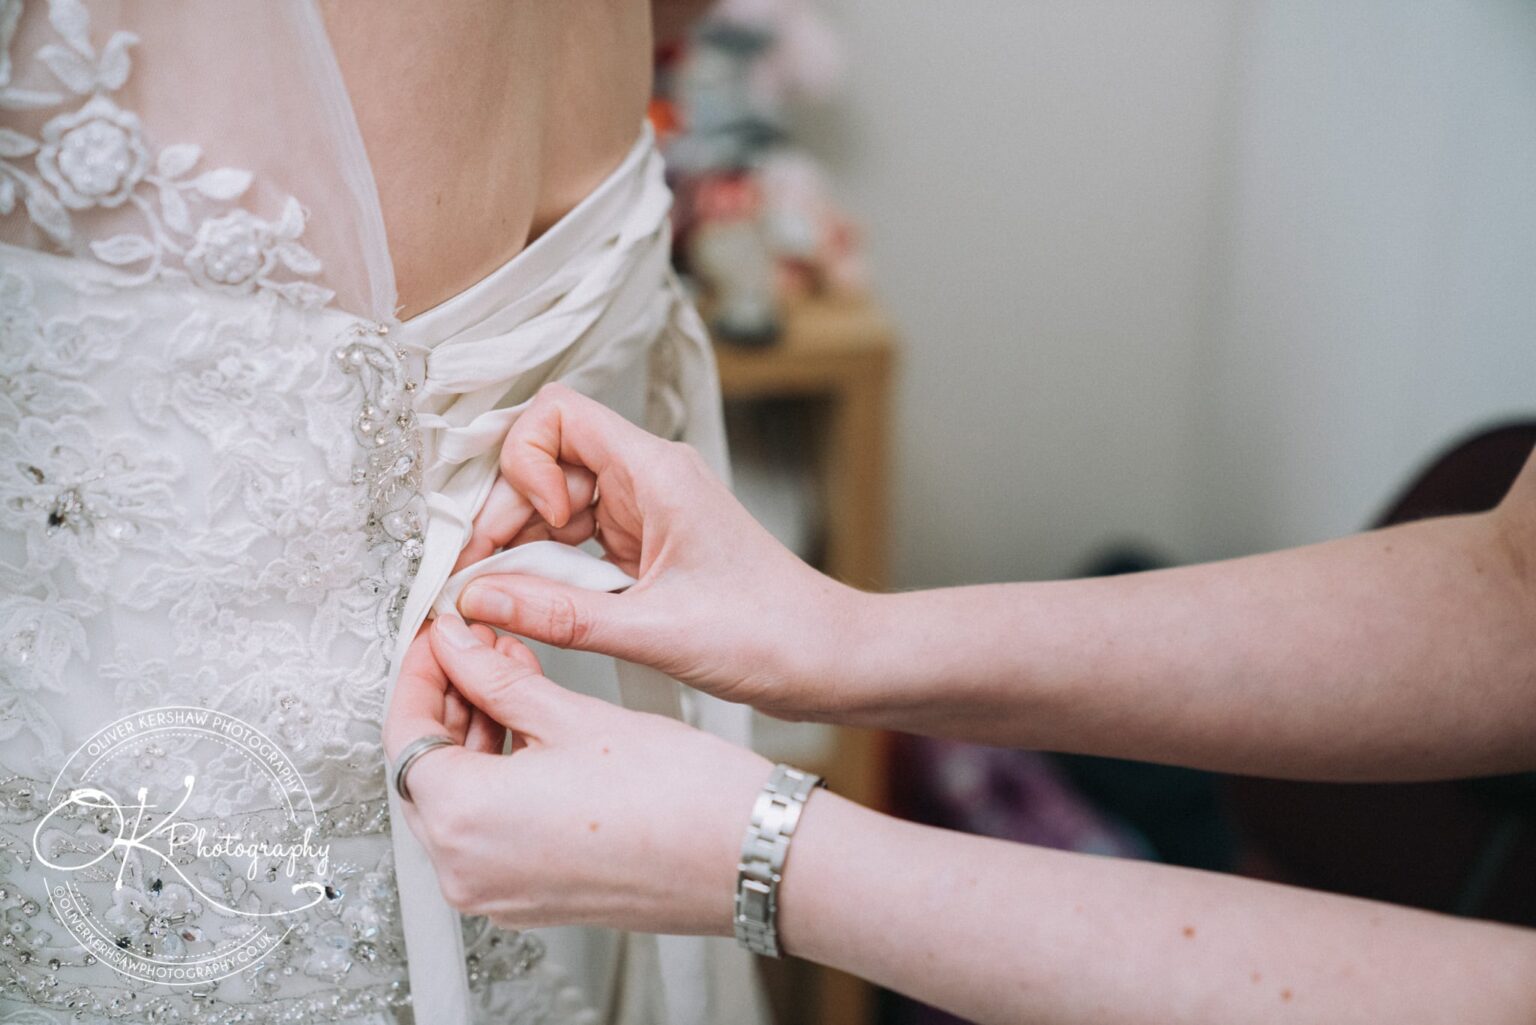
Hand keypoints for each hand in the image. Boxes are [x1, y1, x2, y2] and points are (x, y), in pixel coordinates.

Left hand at [382, 613, 772, 933]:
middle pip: (425, 768)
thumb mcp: (572, 716)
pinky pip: (489, 830)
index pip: (404, 731)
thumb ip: (498, 678)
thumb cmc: (677, 799)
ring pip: (458, 798)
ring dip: (477, 735)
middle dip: (451, 699)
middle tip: (482, 646)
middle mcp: (467, 869)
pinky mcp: (531, 897)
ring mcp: (498, 891)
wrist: (743, 855)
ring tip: (516, 677)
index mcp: (464, 819)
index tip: (441, 638)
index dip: (420, 671)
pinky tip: (534, 730)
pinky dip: (500, 777)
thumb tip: (458, 647)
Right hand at [454, 382, 866, 720]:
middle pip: (546, 463)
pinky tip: (544, 610)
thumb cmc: (772, 633)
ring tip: (511, 602)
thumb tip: (479, 601)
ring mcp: (646, 515)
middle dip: (508, 516)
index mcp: (656, 472)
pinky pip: (578, 544)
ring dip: (525, 548)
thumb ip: (558, 615)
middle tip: (486, 579)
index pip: (559, 415)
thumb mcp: (653, 630)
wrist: (829, 659)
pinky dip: (551, 572)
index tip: (536, 524)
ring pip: (556, 506)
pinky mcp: (645, 550)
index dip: (525, 461)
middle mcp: (648, 482)